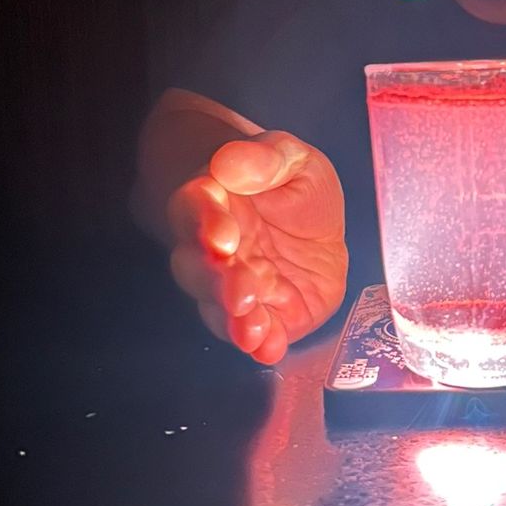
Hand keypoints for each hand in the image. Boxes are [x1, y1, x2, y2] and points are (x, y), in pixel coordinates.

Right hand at [166, 131, 346, 363]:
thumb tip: (227, 165)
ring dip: (232, 321)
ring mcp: (232, 286)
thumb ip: (264, 159)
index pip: (195, 210)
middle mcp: (211, 251)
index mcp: (210, 200)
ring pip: (217, 307)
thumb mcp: (290, 158)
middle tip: (240, 291)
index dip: (205, 225)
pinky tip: (270, 348)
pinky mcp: (264, 314)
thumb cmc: (291, 183)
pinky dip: (260, 344)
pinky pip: (254, 333)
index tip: (221, 238)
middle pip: (198, 269)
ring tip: (251, 328)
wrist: (310, 221)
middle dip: (217, 283)